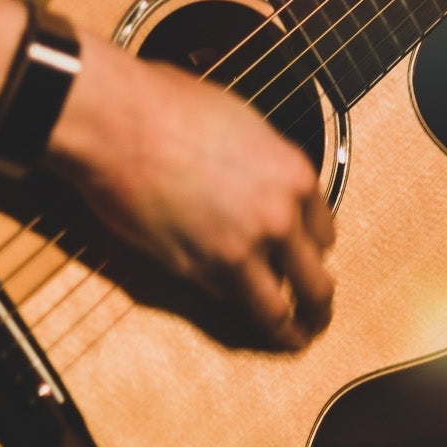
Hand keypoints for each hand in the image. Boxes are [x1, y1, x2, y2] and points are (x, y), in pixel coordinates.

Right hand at [46, 34, 334, 348]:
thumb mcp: (243, 125)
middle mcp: (278, 220)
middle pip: (316, 284)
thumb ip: (266, 164)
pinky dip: (231, 304)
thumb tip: (265, 182)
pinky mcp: (195, 271)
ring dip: (286, 331)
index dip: (315, 250)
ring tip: (290, 341)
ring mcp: (239, 252)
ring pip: (276, 311)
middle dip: (318, 308)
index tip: (309, 259)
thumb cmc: (171, 106)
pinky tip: (232, 306)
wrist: (121, 122)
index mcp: (295, 177)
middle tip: (315, 320)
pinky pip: (226, 300)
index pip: (325, 234)